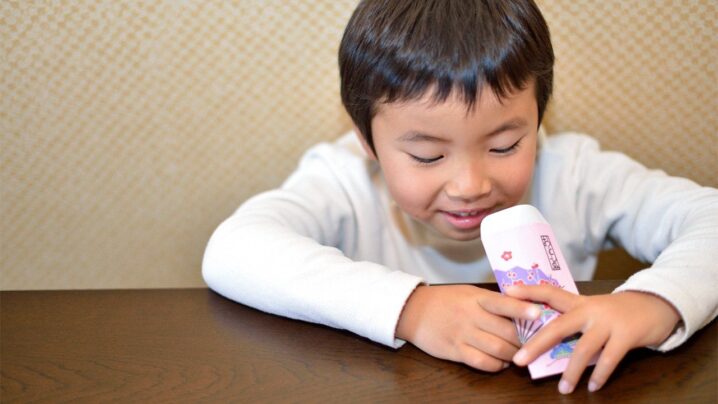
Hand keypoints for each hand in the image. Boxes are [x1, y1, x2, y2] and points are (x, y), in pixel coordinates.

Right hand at [396, 284, 541, 371]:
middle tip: (535, 342)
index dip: (522, 309)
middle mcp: (471, 316)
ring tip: (519, 354)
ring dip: (513, 354)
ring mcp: (463, 335)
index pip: (503, 303)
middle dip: (525, 339)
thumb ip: (491, 301)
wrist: (413, 311)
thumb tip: (520, 309)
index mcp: (476, 298)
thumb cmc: (445, 300)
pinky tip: (501, 363)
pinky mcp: (456, 351)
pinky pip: (482, 362)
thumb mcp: (468, 293)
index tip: (539, 313)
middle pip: (506, 331)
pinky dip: (496, 365)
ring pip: (497, 349)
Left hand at [506, 285, 679, 393]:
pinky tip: (593, 387)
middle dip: (536, 344)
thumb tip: (545, 343)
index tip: (507, 292)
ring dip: (571, 371)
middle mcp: (589, 310)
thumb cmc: (617, 311)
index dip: (529, 291)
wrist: (656, 304)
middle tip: (518, 360)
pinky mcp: (626, 335)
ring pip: (583, 349)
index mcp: (578, 302)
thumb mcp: (593, 309)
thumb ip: (572, 321)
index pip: (550, 292)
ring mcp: (607, 322)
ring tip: (563, 389)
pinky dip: (600, 375)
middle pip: (558, 327)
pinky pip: (609, 359)